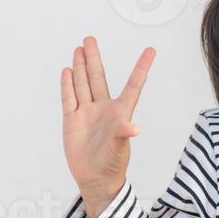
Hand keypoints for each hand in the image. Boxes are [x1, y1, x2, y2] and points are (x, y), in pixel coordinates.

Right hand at [59, 37, 155, 209]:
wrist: (95, 178)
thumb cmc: (113, 163)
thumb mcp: (120, 149)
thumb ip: (123, 135)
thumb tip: (133, 127)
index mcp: (121, 112)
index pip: (133, 84)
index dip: (141, 67)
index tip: (151, 50)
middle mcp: (104, 108)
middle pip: (98, 77)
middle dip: (94, 59)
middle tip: (90, 39)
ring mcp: (87, 112)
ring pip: (83, 84)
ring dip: (80, 67)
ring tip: (79, 49)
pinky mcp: (72, 120)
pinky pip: (69, 99)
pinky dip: (68, 85)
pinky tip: (67, 71)